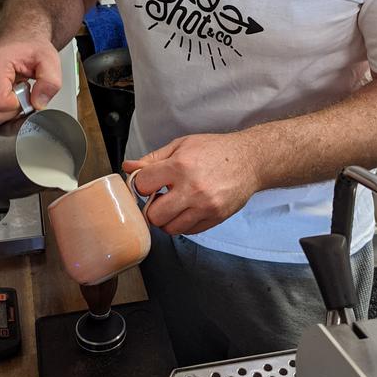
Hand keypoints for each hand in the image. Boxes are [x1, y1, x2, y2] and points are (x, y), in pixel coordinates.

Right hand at [0, 36, 61, 126]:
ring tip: (13, 96)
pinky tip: (4, 100)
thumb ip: (50, 82)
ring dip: (1, 115)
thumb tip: (38, 103)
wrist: (21, 39)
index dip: (16, 106)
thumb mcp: (49, 60)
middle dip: (9, 112)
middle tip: (21, 95)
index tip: (26, 93)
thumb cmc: (31, 47)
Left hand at [122, 132, 260, 235]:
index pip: (142, 185)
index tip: (147, 183)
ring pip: (170, 228)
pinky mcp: (215, 218)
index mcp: (180, 166)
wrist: (249, 160)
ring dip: (167, 218)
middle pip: (153, 215)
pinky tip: (188, 208)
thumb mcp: (181, 145)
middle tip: (161, 197)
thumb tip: (128, 167)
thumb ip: (153, 159)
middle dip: (152, 207)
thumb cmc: (214, 150)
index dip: (141, 184)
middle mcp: (192, 189)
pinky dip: (183, 223)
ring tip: (175, 203)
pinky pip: (188, 231)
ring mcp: (205, 206)